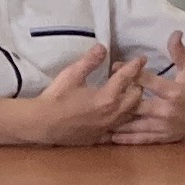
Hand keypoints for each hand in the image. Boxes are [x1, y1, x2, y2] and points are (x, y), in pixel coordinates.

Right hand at [27, 44, 146, 145]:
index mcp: (108, 97)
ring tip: (127, 94)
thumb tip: (103, 47)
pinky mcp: (100, 137)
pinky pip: (118, 129)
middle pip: (136, 98)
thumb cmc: (56, 97)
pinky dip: (121, 121)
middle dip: (137, 85)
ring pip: (130, 115)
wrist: (42, 124)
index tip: (141, 59)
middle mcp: (113, 113)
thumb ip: (89, 61)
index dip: (135, 66)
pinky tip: (116, 116)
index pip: (127, 78)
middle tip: (131, 78)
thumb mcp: (71, 74)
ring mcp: (108, 127)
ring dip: (132, 103)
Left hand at [107, 36, 184, 144]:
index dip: (130, 72)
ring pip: (136, 126)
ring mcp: (164, 126)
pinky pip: (143, 139)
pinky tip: (112, 138)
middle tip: (99, 95)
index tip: (114, 66)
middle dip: (118, 100)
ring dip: (118, 124)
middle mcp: (166, 111)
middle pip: (137, 106)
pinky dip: (127, 139)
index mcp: (173, 92)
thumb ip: (180, 52)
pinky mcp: (164, 137)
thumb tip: (175, 32)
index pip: (147, 81)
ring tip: (98, 122)